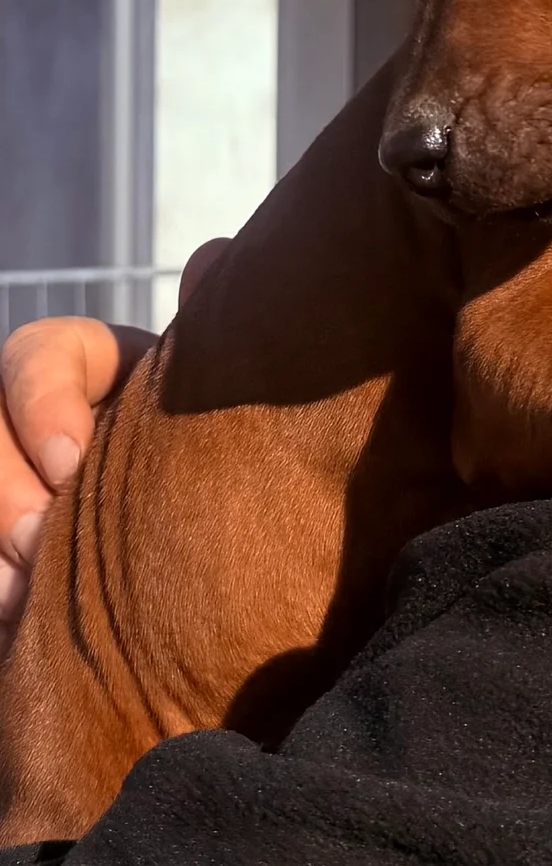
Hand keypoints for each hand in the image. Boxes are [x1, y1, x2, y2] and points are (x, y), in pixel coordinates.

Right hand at [0, 239, 229, 648]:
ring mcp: (24, 484)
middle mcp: (47, 424)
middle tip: (40, 542)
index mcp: (99, 380)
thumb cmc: (216, 497)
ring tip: (24, 590)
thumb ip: (211, 358)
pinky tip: (14, 610)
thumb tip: (214, 254)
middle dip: (6, 484)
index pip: (40, 353)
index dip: (41, 397)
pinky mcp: (10, 544)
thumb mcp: (213, 423)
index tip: (72, 462)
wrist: (208, 606)